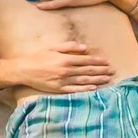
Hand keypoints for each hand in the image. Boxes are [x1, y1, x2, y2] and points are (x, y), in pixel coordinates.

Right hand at [0, 39, 116, 94]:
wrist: (25, 70)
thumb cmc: (39, 56)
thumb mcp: (53, 47)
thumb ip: (69, 46)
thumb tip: (84, 47)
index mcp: (65, 59)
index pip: (86, 60)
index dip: (97, 61)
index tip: (106, 62)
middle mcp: (66, 70)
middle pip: (88, 71)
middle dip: (101, 71)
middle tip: (112, 71)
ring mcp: (63, 81)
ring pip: (84, 81)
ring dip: (97, 80)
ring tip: (107, 79)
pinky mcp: (59, 89)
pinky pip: (75, 90)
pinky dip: (85, 89)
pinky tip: (94, 89)